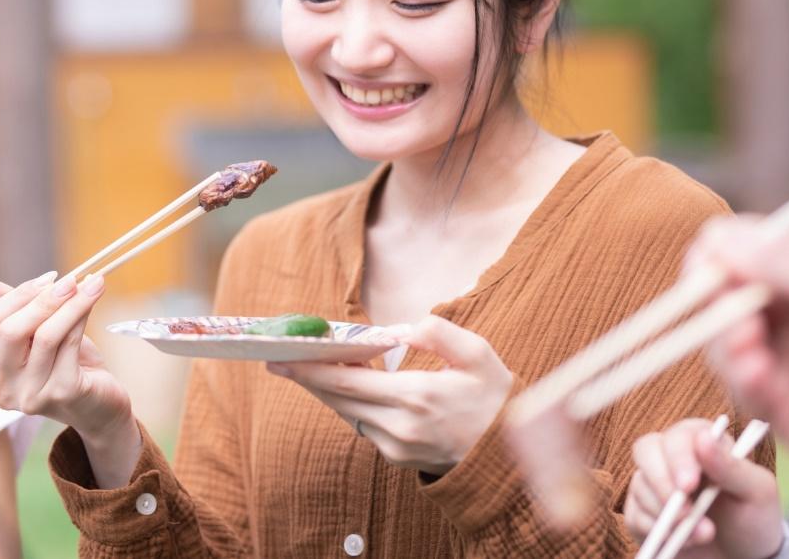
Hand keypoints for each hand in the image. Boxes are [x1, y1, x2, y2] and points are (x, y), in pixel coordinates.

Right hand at [0, 273, 139, 487]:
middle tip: (70, 281)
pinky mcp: (62, 393)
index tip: (49, 278)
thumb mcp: (38, 335)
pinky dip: (82, 317)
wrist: (101, 406)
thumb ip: (16, 309)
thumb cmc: (68, 366)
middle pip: (12, 330)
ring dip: (71, 304)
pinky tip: (94, 301)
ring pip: (45, 336)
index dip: (19, 295)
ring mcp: (31, 394)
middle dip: (42, 300)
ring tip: (92, 284)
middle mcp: (4, 387)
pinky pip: (69, 344)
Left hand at [267, 316, 511, 473]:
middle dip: (308, 378)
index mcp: (416, 397)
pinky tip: (346, 387)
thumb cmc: (495, 396)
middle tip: (280, 359)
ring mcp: (397, 447)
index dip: (311, 369)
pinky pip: (364, 426)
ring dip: (328, 390)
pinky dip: (351, 405)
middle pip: (338, 399)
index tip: (283, 357)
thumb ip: (437, 333)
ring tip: (307, 367)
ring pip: (348, 414)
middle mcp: (400, 426)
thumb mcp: (477, 354)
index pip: (348, 380)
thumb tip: (397, 330)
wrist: (508, 454)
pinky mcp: (398, 458)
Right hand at [625, 420, 781, 558]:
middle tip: (684, 513)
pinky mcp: (642, 511)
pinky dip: (658, 532)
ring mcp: (653, 483)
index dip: (678, 458)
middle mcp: (671, 457)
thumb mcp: (756, 492)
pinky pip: (635, 515)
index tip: (689, 485)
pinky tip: (685, 540)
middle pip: (645, 451)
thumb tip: (703, 437)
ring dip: (670, 516)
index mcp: (700, 442)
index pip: (677, 436)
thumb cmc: (753, 517)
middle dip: (662, 483)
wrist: (744, 556)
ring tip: (704, 534)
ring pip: (640, 487)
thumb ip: (731, 466)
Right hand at [692, 217, 788, 482]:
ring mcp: (772, 348)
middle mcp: (779, 303)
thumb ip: (776, 260)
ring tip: (759, 366)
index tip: (709, 275)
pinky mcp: (770, 394)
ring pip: (715, 340)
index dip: (711, 258)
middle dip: (717, 311)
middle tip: (746, 330)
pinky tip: (767, 387)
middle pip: (711, 293)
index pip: (729, 244)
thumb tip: (716, 238)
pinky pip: (731, 383)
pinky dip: (742, 382)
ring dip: (728, 351)